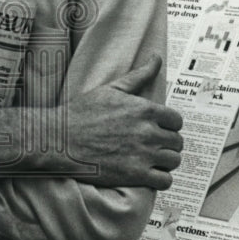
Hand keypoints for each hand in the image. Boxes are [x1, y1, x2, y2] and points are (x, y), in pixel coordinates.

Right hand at [62, 54, 182, 189]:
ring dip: (166, 160)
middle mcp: (148, 132)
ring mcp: (142, 155)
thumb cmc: (83, 112)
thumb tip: (157, 58)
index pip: (176, 121)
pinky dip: (161, 178)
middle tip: (153, 144)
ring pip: (173, 161)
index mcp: (144, 109)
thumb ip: (139, 75)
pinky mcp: (135, 175)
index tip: (158, 128)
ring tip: (152, 159)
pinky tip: (148, 173)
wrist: (61, 140)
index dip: (169, 125)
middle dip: (167, 142)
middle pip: (177, 142)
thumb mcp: (112, 89)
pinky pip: (164, 181)